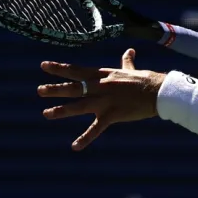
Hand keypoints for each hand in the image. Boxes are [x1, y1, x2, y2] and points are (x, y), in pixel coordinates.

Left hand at [37, 48, 163, 150]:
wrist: (158, 91)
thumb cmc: (146, 80)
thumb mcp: (131, 69)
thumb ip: (126, 61)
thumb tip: (130, 50)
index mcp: (102, 75)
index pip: (76, 70)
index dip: (59, 68)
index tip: (43, 66)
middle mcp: (99, 87)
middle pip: (73, 88)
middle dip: (55, 89)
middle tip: (39, 91)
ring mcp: (104, 101)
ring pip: (78, 106)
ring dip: (61, 110)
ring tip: (46, 114)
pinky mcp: (112, 115)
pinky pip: (96, 129)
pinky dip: (85, 138)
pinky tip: (75, 146)